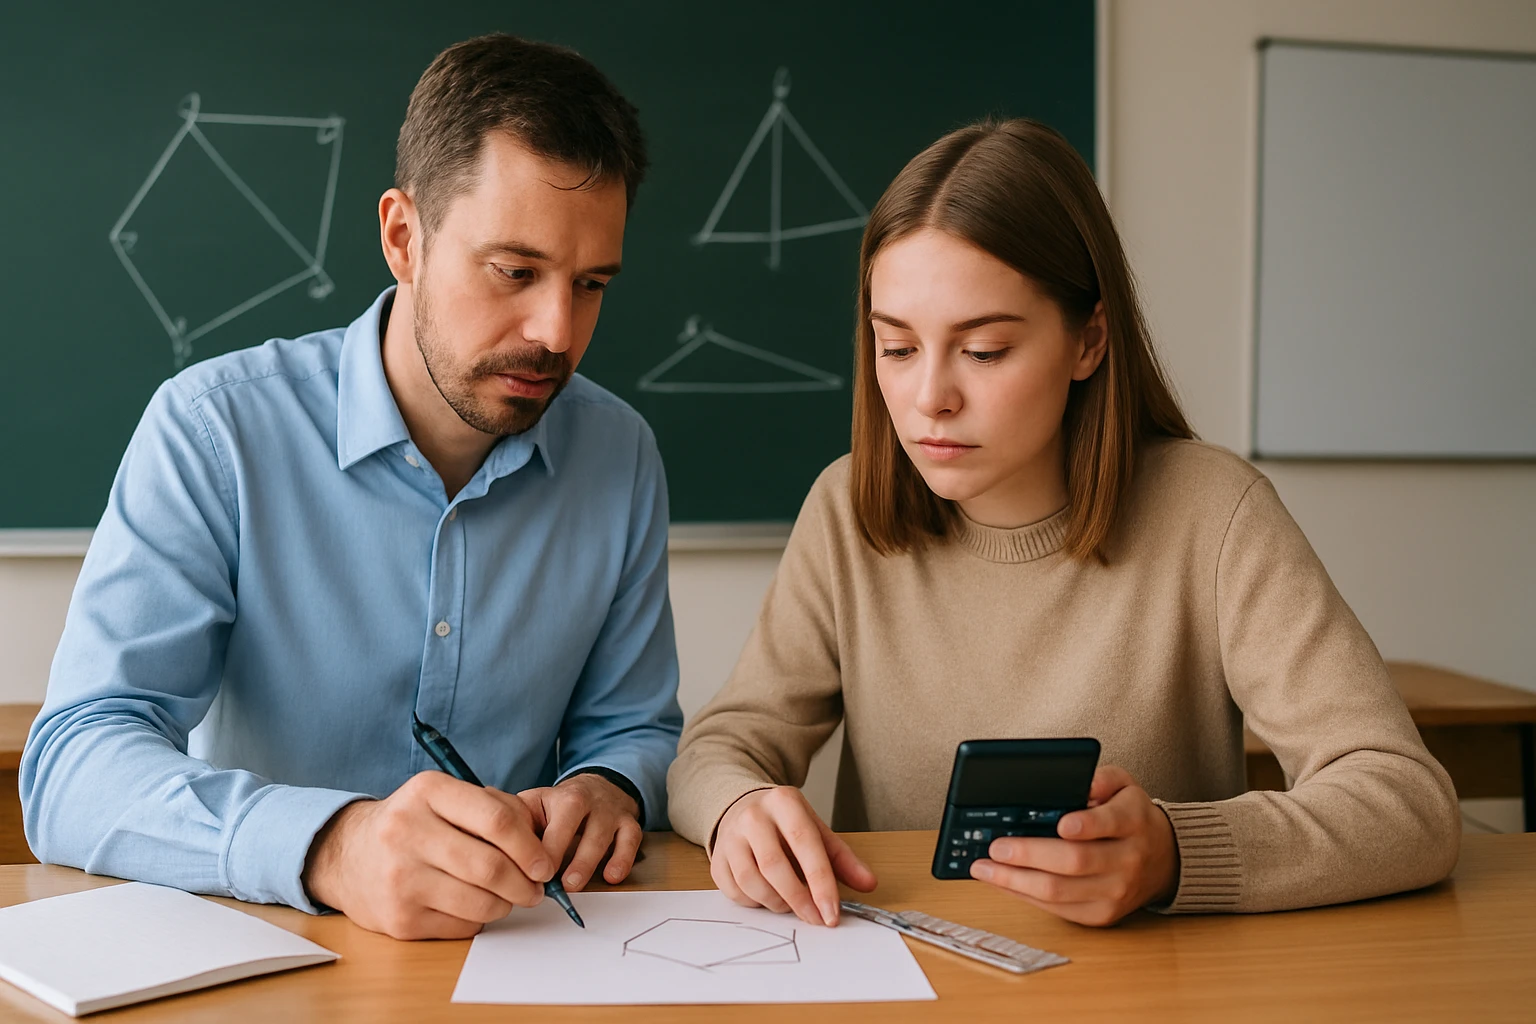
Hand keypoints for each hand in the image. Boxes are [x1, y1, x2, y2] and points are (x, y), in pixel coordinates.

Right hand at [302, 771, 553, 939]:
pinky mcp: (399, 919)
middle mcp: (407, 831)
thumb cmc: (416, 823)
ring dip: (506, 904)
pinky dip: (478, 919)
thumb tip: (541, 848)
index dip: (531, 846)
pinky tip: (472, 905)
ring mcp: (399, 878)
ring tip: (507, 897)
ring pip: (480, 902)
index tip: (545, 863)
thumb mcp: (448, 798)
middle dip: (525, 883)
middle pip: (491, 867)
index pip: (497, 820)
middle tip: (535, 889)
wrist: (348, 855)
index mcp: (428, 791)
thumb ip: (496, 810)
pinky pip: (461, 925)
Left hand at [517, 772, 642, 891]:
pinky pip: (630, 840)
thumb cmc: (559, 806)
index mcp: (562, 797)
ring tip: (574, 884)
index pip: (552, 821)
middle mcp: (587, 800)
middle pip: (576, 821)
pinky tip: (612, 876)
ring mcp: (610, 812)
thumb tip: (489, 842)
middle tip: (552, 881)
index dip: (543, 849)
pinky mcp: (629, 823)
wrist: (598, 788)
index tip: (532, 873)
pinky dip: (623, 859)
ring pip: (603, 835)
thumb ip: (516, 822)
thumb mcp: (536, 804)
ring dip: (588, 862)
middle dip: (563, 852)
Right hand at [711, 786, 877, 926]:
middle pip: (774, 866)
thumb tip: (869, 884)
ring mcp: (729, 837)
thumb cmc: (786, 825)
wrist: (743, 809)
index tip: (832, 913)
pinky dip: (756, 903)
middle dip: (799, 899)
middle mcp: (752, 816)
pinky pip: (736, 892)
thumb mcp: (817, 831)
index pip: (805, 844)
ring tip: (792, 904)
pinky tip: (769, 898)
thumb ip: (842, 859)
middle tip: (816, 919)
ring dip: (777, 903)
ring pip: (752, 882)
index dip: (820, 882)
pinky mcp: (716, 859)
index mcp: (784, 802)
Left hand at [969, 765, 1178, 926]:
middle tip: (996, 846)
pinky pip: (1057, 909)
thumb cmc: (1131, 817)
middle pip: (1075, 861)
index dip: (1086, 824)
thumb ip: (1101, 778)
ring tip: (984, 868)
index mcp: (1133, 821)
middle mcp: (1128, 860)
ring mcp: (1115, 893)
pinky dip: (1024, 896)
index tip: (1059, 823)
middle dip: (1030, 854)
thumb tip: (1077, 783)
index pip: (1110, 823)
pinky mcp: (1101, 915)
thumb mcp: (1124, 785)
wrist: (1162, 860)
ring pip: (1059, 892)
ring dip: (1015, 881)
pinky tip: (1003, 882)